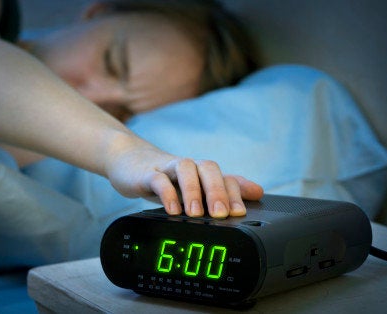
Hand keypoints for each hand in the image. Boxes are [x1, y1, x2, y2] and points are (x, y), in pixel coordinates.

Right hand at [105, 144, 262, 217]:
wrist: (128, 162)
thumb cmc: (164, 177)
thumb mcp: (195, 185)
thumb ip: (224, 188)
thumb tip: (258, 191)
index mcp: (201, 172)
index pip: (224, 176)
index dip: (235, 193)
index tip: (240, 213)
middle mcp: (188, 167)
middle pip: (208, 168)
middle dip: (217, 191)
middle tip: (221, 214)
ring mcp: (166, 168)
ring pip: (185, 169)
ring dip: (193, 191)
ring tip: (194, 214)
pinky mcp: (146, 174)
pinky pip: (157, 179)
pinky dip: (165, 194)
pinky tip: (171, 210)